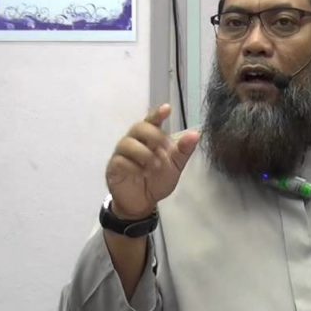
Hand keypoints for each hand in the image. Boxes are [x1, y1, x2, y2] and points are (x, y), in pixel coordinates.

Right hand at [105, 104, 199, 219]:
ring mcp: (122, 154)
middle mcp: (134, 142)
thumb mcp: (175, 166)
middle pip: (138, 128)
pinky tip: (141, 173)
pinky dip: (132, 166)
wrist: (143, 202)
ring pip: (127, 143)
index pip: (152, 121)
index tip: (167, 109)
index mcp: (150, 139)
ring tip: (154, 166)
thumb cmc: (158, 180)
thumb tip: (196, 134)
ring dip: (144, 153)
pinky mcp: (114, 167)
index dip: (158, 114)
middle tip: (162, 149)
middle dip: (152, 135)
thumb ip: (183, 151)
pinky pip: (120, 161)